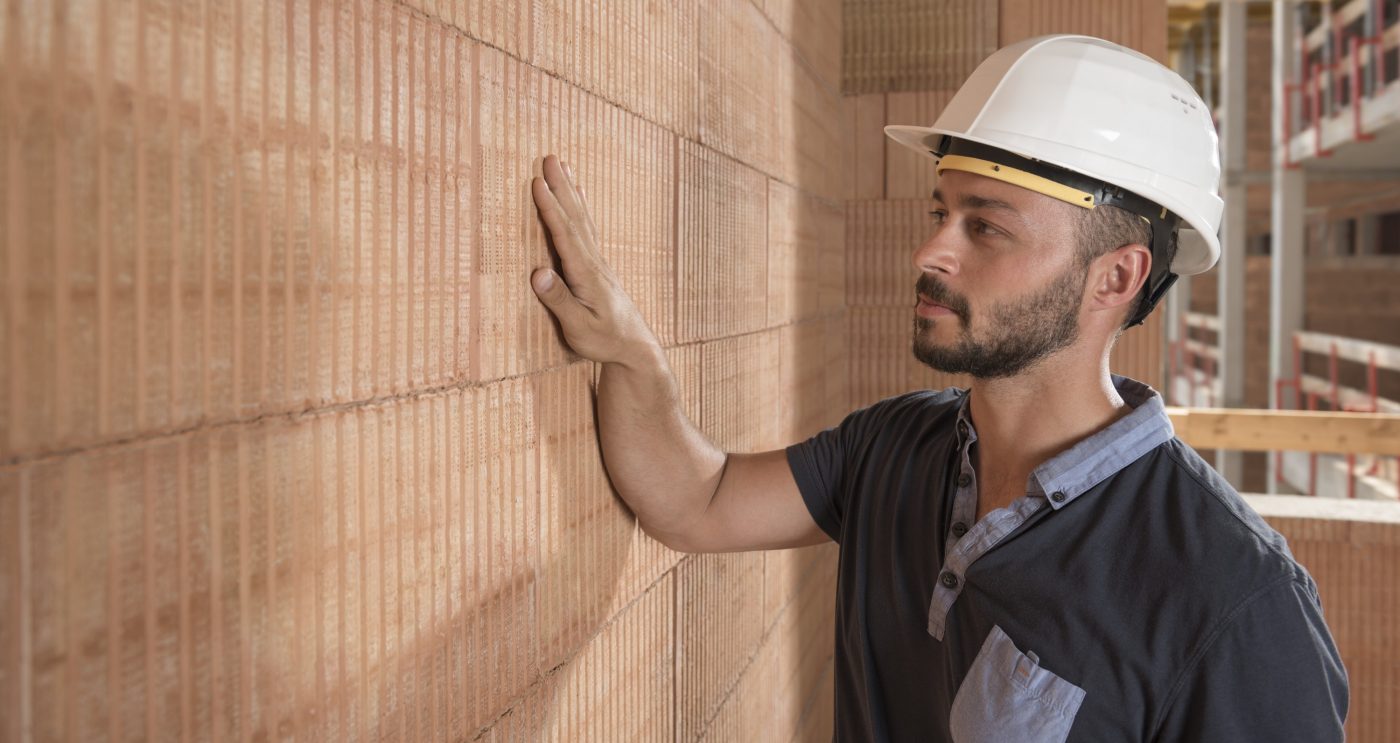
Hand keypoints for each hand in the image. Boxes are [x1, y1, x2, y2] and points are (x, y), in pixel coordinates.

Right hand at [530, 154, 658, 366]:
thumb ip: (559, 300)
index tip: (536, 182)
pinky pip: (587, 227)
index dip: (550, 208)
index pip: (564, 234)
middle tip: (549, 157)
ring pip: (582, 218)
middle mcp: (594, 261)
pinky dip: (580, 207)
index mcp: (586, 274)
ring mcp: (598, 261)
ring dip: (570, 190)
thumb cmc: (604, 340)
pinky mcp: (598, 265)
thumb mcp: (578, 327)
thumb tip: (537, 272)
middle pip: (575, 216)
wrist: (635, 346)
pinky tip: (578, 195)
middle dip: (561, 186)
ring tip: (562, 165)